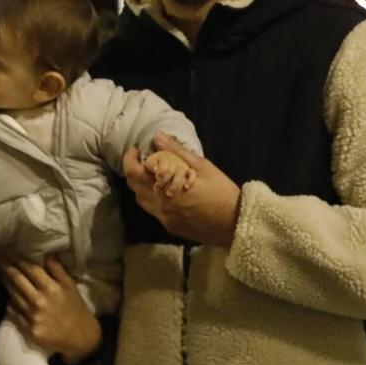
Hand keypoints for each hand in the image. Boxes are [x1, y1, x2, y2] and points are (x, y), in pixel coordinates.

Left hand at [3, 258, 100, 363]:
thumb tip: (46, 253)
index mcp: (51, 288)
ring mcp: (32, 315)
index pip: (30, 268)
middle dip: (7, 267)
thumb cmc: (76, 308)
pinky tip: (8, 296)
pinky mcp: (28, 329)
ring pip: (13, 294)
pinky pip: (14, 311)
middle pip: (18, 279)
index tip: (10, 251)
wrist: (79, 337)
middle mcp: (39, 300)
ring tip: (1, 273)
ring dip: (6, 282)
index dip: (18, 258)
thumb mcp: (70, 286)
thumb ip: (57, 269)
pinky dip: (10, 302)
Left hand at [122, 134, 242, 248]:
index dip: (129, 159)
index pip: (133, 173)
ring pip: (142, 202)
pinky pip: (155, 212)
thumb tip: (157, 137)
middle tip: (144, 160)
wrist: (235, 224)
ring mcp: (165, 220)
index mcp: (164, 189)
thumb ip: (176, 151)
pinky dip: (154, 199)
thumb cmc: (221, 191)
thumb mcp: (202, 166)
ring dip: (142, 187)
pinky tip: (167, 192)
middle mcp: (159, 207)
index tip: (136, 150)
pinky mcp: (172, 228)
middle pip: (134, 188)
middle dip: (134, 172)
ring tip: (154, 175)